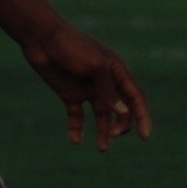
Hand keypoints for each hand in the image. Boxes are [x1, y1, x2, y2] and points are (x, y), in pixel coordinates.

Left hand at [21, 25, 152, 151]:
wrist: (41, 39)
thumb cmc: (71, 46)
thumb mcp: (94, 66)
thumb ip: (109, 89)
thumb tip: (123, 112)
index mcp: (117, 70)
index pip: (136, 97)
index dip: (143, 116)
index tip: (145, 136)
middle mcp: (105, 82)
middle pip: (121, 109)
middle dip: (121, 125)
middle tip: (112, 136)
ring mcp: (87, 89)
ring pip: (101, 116)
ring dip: (103, 132)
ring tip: (101, 148)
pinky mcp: (70, 94)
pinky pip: (77, 115)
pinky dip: (77, 128)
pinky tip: (76, 140)